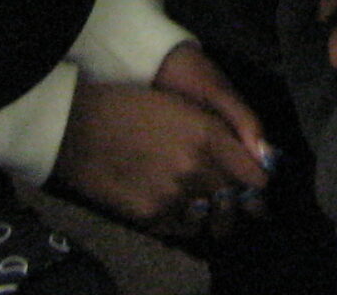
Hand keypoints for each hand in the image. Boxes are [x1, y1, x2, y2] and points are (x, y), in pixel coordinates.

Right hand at [50, 52, 268, 239]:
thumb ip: (219, 131)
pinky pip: (183, 229)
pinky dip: (186, 223)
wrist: (79, 127)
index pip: (254, 174)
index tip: (256, 186)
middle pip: (235, 199)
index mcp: (207, 133)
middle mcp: (195, 167)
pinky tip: (178, 211)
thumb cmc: (130, 107)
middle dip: (239, 202)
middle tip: (238, 203)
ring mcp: (173, 195)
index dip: (258, 182)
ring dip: (214, 215)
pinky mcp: (150, 216)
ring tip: (207, 209)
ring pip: (211, 218)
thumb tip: (251, 156)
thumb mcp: (182, 107)